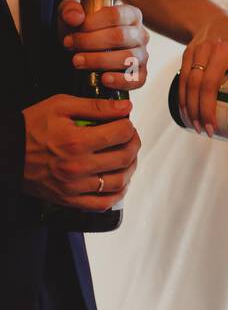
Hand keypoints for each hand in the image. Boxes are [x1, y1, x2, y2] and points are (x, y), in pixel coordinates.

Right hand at [21, 94, 139, 209]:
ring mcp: (74, 187)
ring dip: (130, 167)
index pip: (121, 133)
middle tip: (130, 136)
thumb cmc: (31, 126)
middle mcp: (78, 167)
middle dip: (134, 143)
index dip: (128, 125)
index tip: (125, 122)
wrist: (6, 152)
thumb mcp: (60, 106)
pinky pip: (103, 204)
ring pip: (119, 181)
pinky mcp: (69, 200)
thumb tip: (126, 107)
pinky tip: (119, 181)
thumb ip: (95, 106)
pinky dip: (118, 194)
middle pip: (124, 157)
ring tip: (127, 156)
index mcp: (76, 141)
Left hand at [59, 0, 149, 91]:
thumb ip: (69, 10)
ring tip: (78, 62)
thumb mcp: (72, 15)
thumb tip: (76, 18)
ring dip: (99, 60)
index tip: (74, 29)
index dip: (92, 22)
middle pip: (120, 36)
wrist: (87, 50)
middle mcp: (140, 34)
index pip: (115, 15)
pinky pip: (136, 80)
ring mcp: (142, 56)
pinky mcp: (141, 75)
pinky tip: (103, 79)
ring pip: (127, 58)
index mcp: (130, 15)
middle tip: (69, 46)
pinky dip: (120, 80)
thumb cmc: (83, 30)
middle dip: (90, 42)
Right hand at [178, 16, 227, 133]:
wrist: (215, 20)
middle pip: (210, 83)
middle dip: (207, 110)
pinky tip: (186, 113)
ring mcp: (202, 51)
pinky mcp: (188, 53)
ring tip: (198, 127)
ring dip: (193, 109)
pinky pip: (183, 80)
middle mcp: (221, 49)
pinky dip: (183, 99)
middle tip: (210, 131)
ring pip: (193, 83)